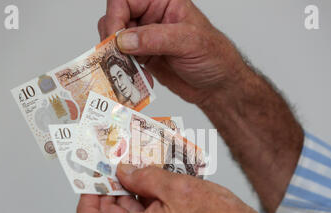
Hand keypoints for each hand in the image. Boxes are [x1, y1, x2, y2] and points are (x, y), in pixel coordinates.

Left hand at [77, 164, 273, 212]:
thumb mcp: (179, 188)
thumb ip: (144, 178)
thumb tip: (124, 172)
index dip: (87, 204)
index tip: (93, 183)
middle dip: (111, 192)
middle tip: (117, 167)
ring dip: (129, 197)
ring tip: (138, 171)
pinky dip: (144, 206)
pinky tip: (154, 185)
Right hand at [98, 0, 243, 105]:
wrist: (218, 86)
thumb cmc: (214, 56)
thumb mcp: (189, 41)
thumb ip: (156, 38)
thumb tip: (123, 39)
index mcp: (163, 2)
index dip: (116, 15)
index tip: (116, 38)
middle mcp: (151, 17)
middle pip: (115, 17)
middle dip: (112, 37)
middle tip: (116, 56)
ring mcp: (145, 38)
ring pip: (114, 39)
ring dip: (115, 55)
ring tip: (127, 69)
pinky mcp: (143, 58)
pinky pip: (122, 60)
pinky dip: (122, 69)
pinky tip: (135, 77)